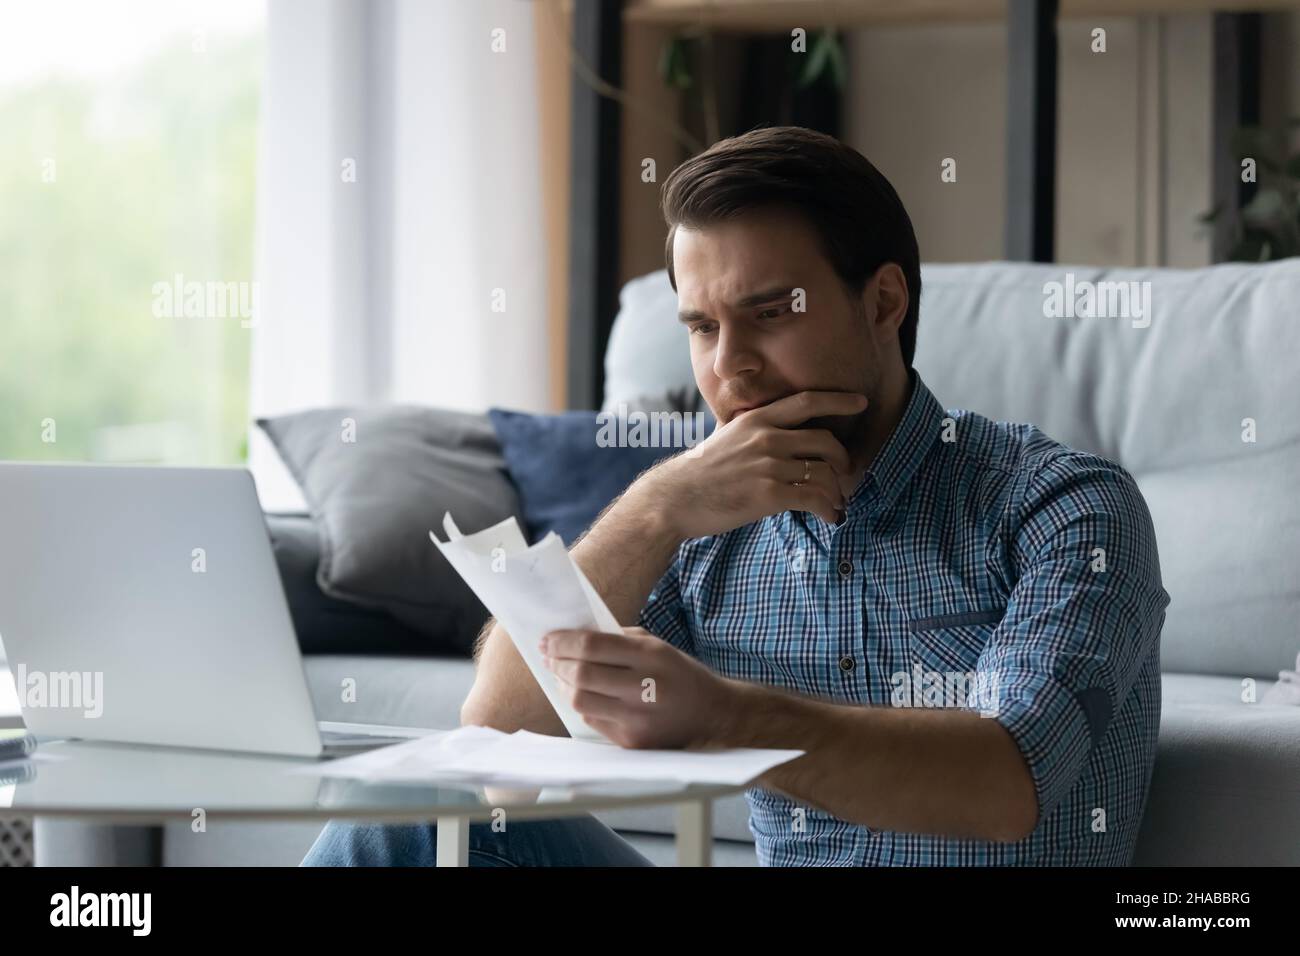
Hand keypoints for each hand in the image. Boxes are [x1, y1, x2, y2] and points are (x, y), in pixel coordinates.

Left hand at [540, 626, 740, 749]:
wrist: (712, 715)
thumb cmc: (681, 675)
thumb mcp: (657, 646)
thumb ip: (619, 640)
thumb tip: (575, 637)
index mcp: (651, 657)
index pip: (592, 646)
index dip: (563, 642)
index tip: (547, 640)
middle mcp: (644, 688)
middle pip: (581, 675)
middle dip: (557, 663)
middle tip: (549, 656)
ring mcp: (637, 719)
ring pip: (580, 701)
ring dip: (564, 685)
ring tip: (563, 675)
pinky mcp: (631, 742)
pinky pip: (593, 720)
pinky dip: (584, 704)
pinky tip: (585, 695)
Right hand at [636, 390, 866, 537]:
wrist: (675, 498)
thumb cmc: (701, 471)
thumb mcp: (727, 436)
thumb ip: (754, 430)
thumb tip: (775, 430)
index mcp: (757, 419)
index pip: (807, 401)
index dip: (838, 400)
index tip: (860, 402)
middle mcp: (766, 438)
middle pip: (825, 441)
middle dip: (843, 460)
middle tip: (845, 473)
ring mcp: (769, 466)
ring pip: (824, 473)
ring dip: (837, 491)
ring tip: (835, 503)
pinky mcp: (769, 494)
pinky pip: (814, 499)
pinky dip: (829, 510)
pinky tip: (830, 518)